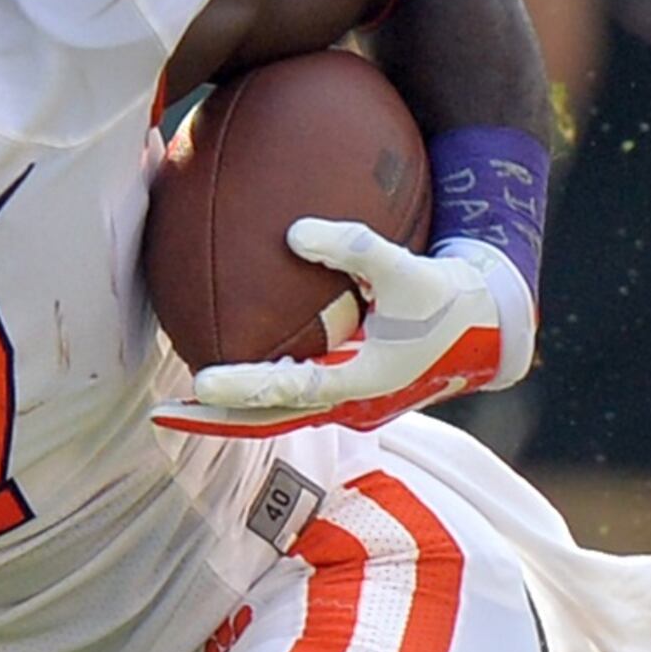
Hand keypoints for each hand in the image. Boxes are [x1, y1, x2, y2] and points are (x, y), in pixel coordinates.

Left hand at [153, 221, 531, 438]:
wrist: (489, 331)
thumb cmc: (450, 299)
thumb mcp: (409, 269)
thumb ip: (357, 247)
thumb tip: (294, 231)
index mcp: (362, 381)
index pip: (291, 390)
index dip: (245, 388)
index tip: (200, 383)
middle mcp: (348, 403)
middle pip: (268, 420)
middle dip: (216, 419)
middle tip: (162, 413)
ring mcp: (346, 402)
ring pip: (277, 412)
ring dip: (232, 407)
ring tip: (183, 394)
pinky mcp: (346, 389)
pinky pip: (292, 390)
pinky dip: (259, 383)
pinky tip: (231, 355)